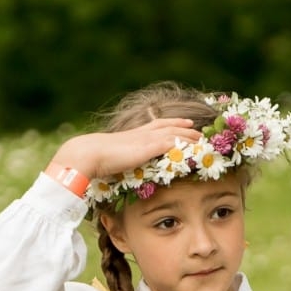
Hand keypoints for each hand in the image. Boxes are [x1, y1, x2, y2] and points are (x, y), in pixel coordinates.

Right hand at [48, 118, 202, 179]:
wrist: (88, 153)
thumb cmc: (93, 158)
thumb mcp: (110, 158)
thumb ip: (119, 160)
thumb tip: (118, 167)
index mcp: (133, 134)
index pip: (157, 124)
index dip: (172, 123)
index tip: (185, 123)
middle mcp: (141, 134)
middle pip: (169, 127)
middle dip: (185, 128)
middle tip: (199, 131)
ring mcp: (146, 140)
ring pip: (174, 134)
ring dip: (189, 137)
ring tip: (202, 140)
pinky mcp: (148, 147)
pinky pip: (172, 144)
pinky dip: (184, 145)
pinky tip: (194, 149)